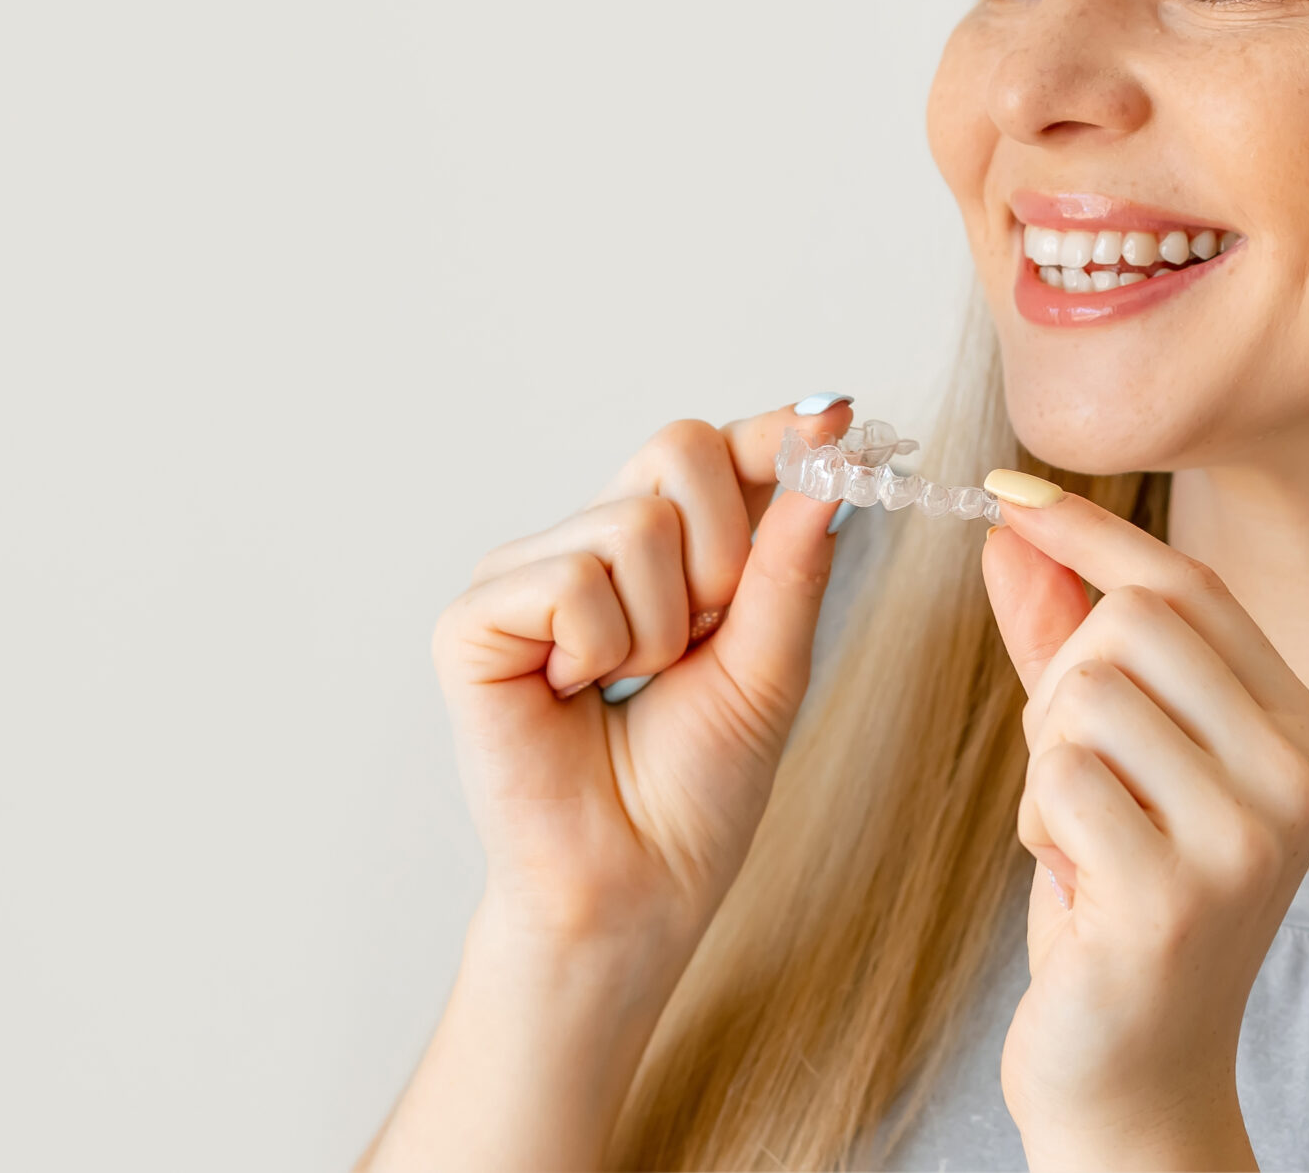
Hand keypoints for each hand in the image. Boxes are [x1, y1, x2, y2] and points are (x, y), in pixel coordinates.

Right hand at [435, 399, 850, 963]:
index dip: (774, 431)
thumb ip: (791, 556)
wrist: (638, 888)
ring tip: (628, 686)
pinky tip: (571, 697)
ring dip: (664, 627)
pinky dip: (599, 650)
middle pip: (678, 448)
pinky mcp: (472, 619)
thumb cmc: (695, 791)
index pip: (716, 449)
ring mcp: (525, 575)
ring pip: (633, 523)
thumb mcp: (770, 663)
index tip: (836, 420)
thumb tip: (830, 445)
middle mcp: (588, 542)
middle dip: (725, 553)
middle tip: (701, 642)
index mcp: (662, 550)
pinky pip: (571, 582)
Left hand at [981, 477, 1308, 1170]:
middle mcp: (1301, 775)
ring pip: (1087, 694)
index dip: (1089, 529)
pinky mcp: (1177, 894)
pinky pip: (1060, 778)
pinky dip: (1037, 821)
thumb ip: (1063, 639)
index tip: (1007, 492)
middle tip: (1069, 771)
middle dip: (1060, 680)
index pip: (1187, 584)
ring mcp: (1248, 837)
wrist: (1133, 1075)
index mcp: (1306, 730)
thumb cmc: (1117, 901)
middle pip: (1131, 624)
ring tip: (1078, 837)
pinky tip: (1074, 883)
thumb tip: (1014, 526)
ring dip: (1046, 762)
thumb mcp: (1102, 755)